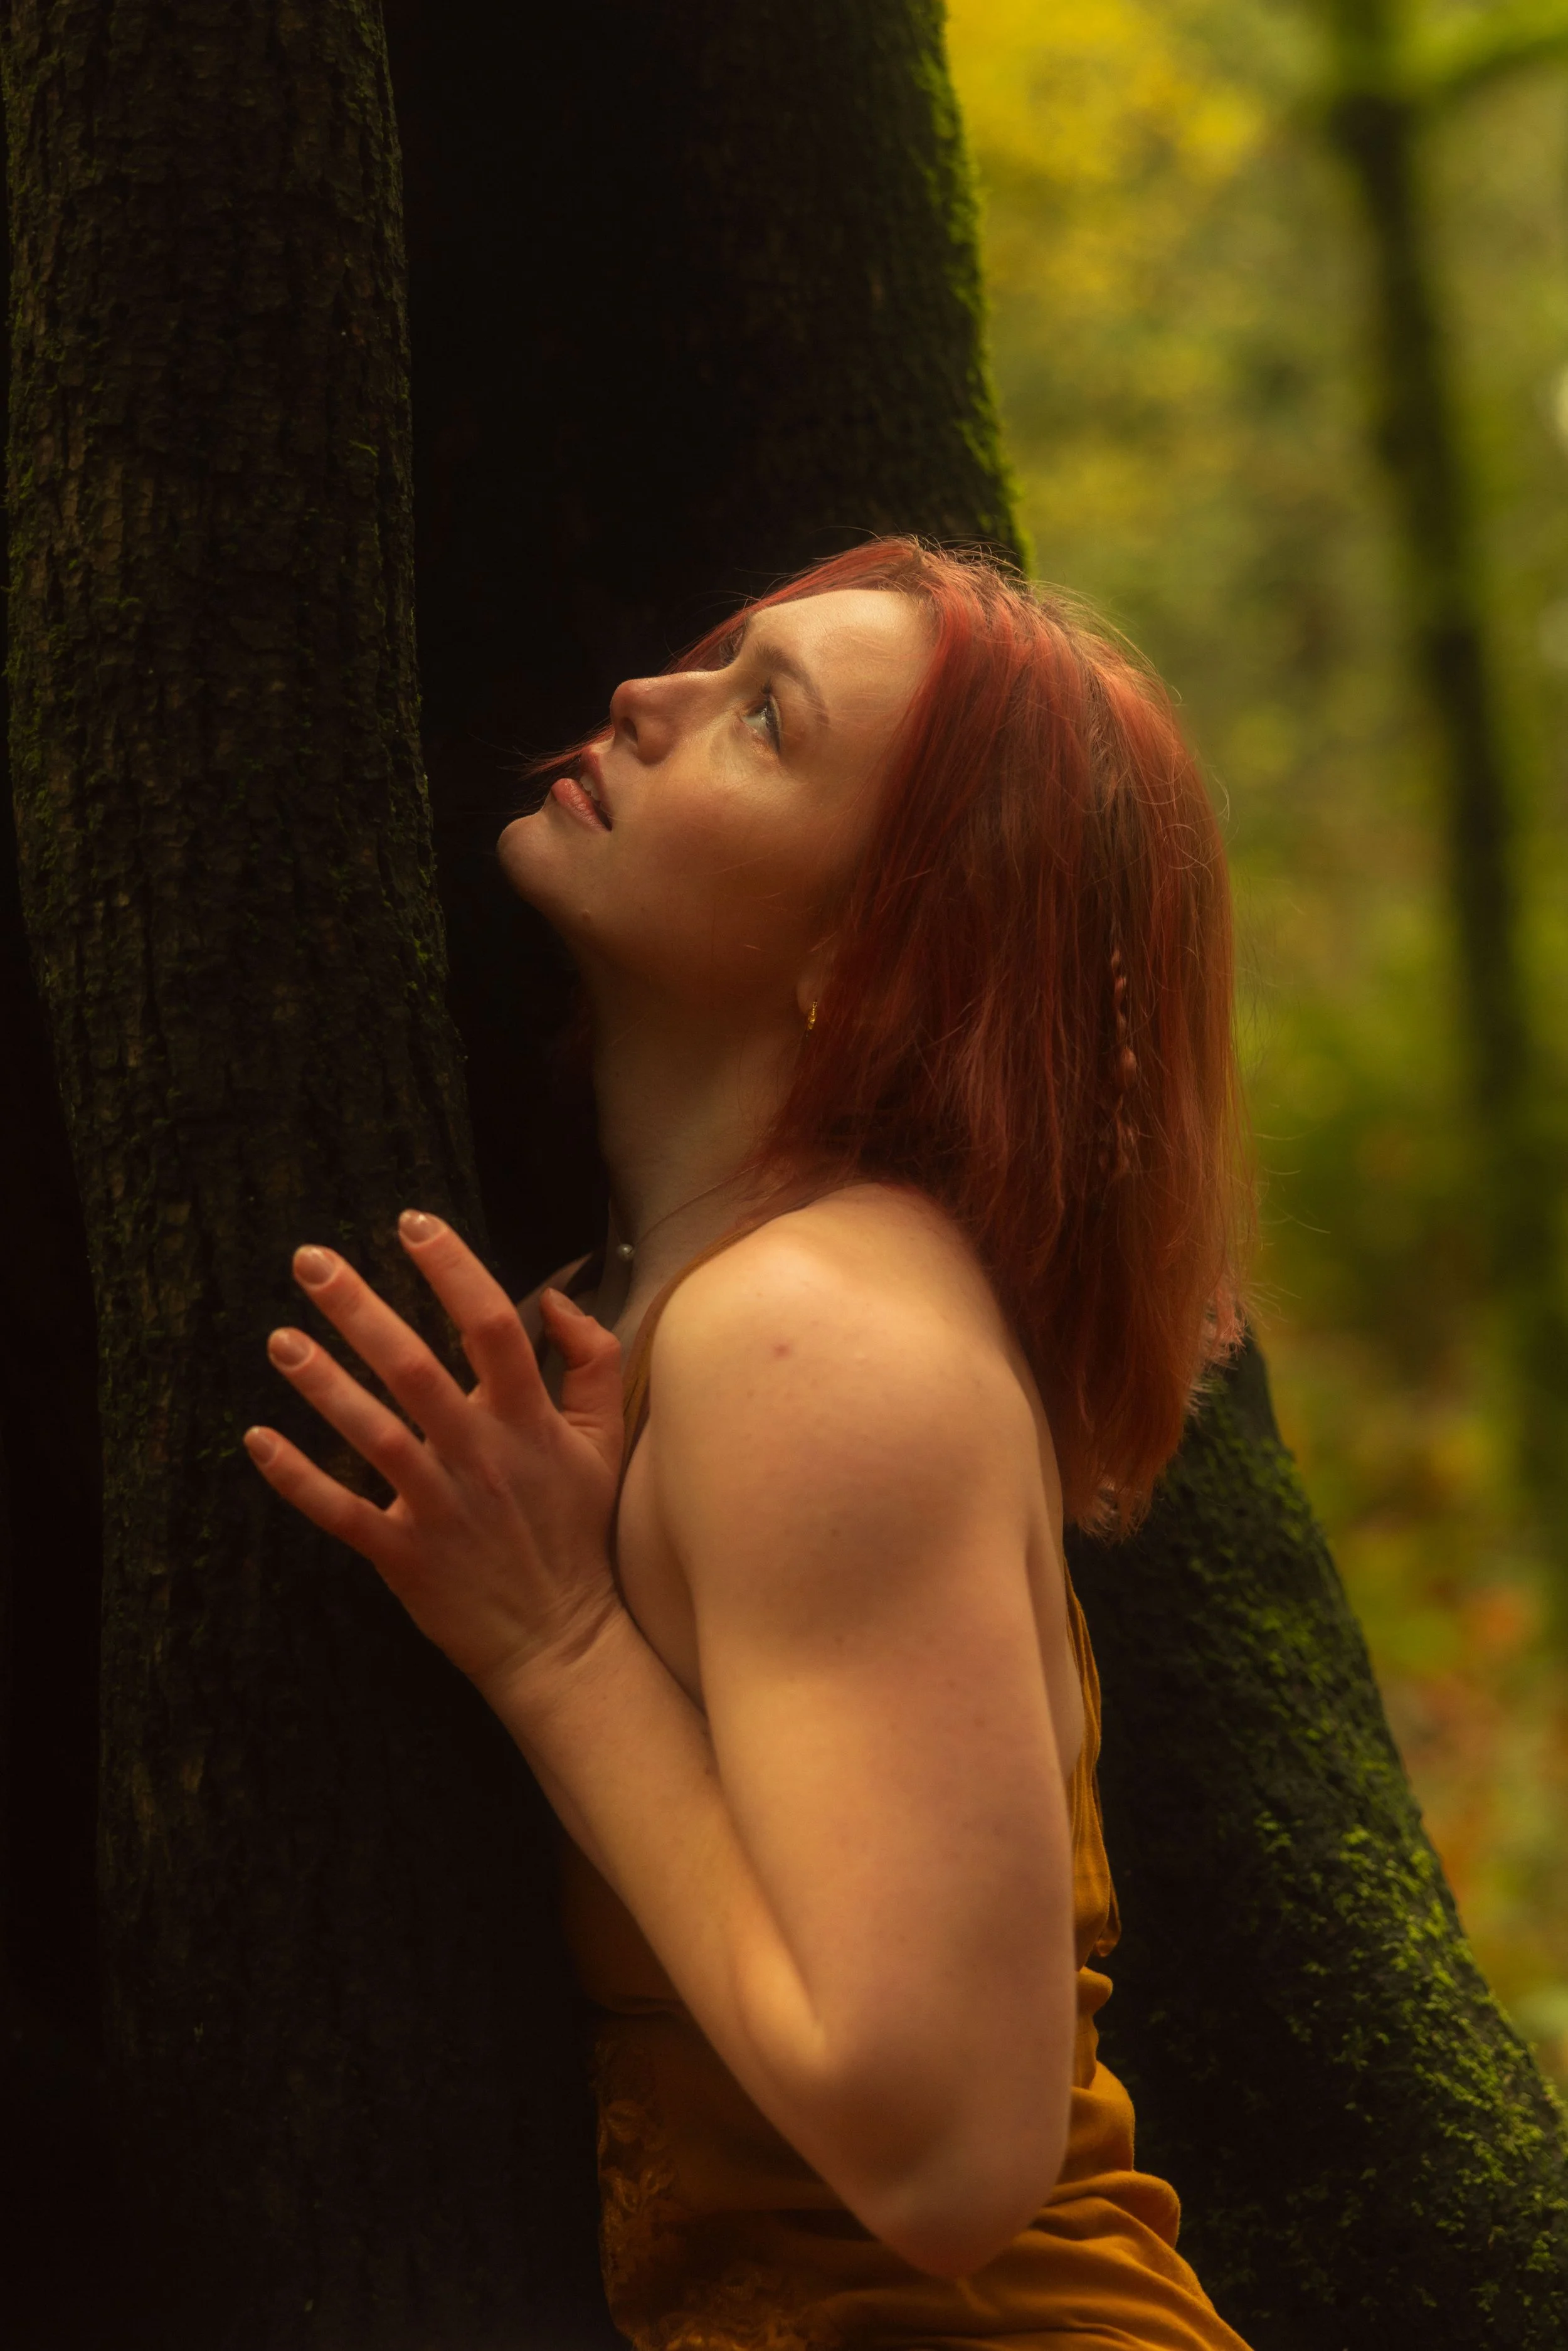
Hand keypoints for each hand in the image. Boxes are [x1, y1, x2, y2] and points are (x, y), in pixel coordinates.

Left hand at [244, 1211, 624, 1698]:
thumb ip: (592, 1361)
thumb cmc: (576, 1531)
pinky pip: (341, 1513)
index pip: (491, 1327)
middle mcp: (480, 1456)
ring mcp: (439, 1507)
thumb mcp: (605, 1442)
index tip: (413, 1222)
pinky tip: (257, 1439)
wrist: (563, 1638)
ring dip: (322, 1384)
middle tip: (311, 1261)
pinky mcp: (405, 1555)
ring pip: (372, 1435)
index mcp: (529, 1422)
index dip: (453, 1269)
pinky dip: (297, 1478)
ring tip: (278, 1338)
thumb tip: (554, 1298)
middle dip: (359, 1309)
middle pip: (414, 1368)